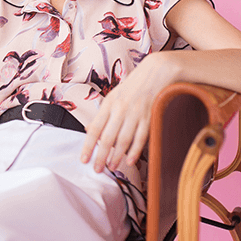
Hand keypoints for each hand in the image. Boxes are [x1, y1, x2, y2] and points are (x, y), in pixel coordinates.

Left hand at [81, 52, 179, 172]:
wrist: (156, 71)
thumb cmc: (133, 86)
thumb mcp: (113, 96)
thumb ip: (102, 114)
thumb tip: (89, 129)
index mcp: (109, 104)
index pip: (95, 128)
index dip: (88, 146)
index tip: (84, 159)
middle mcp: (120, 109)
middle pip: (108, 138)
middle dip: (101, 156)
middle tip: (97, 169)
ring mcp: (136, 114)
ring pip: (124, 140)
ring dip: (117, 156)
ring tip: (111, 167)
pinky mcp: (150, 117)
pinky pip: (141, 137)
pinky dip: (136, 151)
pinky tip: (130, 161)